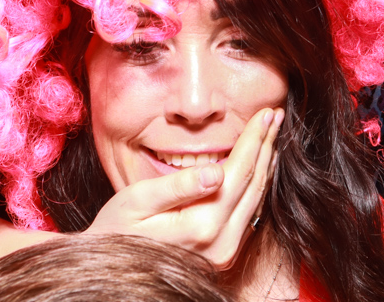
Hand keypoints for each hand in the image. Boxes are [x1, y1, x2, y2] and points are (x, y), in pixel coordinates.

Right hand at [86, 106, 282, 268]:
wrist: (108, 271)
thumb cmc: (115, 230)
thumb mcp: (137, 201)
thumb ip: (178, 186)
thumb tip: (216, 172)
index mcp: (202, 225)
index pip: (239, 170)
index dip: (253, 139)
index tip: (265, 112)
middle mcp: (221, 243)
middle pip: (254, 183)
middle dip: (266, 145)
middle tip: (275, 115)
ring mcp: (225, 252)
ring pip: (257, 199)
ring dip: (265, 163)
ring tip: (271, 134)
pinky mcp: (224, 254)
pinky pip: (250, 213)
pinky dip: (256, 185)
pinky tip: (259, 166)